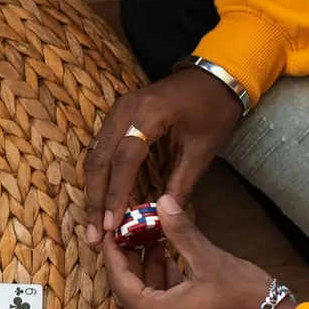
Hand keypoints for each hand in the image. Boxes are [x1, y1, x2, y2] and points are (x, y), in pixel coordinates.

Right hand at [84, 67, 243, 243]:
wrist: (215, 75)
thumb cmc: (214, 109)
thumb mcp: (204, 149)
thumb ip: (182, 182)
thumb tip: (163, 216)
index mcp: (150, 113)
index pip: (124, 159)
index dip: (116, 194)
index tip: (112, 224)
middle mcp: (125, 108)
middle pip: (100, 159)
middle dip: (95, 199)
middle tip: (93, 234)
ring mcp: (118, 109)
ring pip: (95, 155)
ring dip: (93, 191)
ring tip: (94, 223)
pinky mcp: (118, 115)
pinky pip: (101, 148)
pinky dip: (100, 176)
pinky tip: (101, 200)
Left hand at [104, 195, 290, 308]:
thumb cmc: (245, 299)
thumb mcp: (209, 260)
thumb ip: (180, 232)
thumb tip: (162, 201)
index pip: (118, 279)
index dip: (113, 251)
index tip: (110, 228)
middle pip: (130, 290)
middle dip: (132, 257)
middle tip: (132, 226)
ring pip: (147, 299)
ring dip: (149, 269)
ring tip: (153, 235)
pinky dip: (163, 285)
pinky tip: (170, 258)